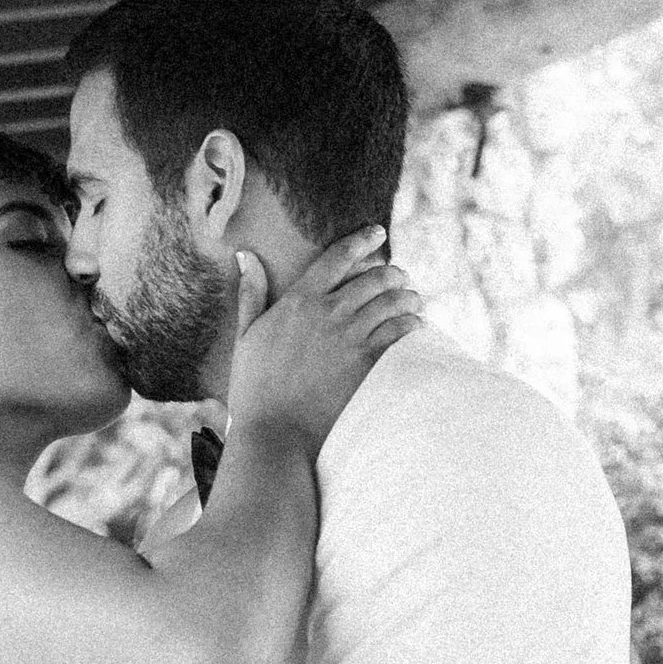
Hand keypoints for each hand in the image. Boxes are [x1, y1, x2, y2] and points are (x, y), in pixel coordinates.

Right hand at [225, 229, 420, 452]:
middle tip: (400, 276)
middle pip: (373, 277)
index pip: (337, 257)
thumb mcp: (246, 335)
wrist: (274, 430)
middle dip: (392, 272)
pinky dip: (411, 323)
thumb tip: (246, 255)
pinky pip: (399, 331)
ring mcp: (349, 336)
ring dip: (407, 296)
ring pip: (392, 300)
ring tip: (413, 299)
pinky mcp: (366, 361)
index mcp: (298, 300)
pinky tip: (416, 324)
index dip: (362, 240)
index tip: (377, 233)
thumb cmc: (254, 387)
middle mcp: (327, 311)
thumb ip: (251, 293)